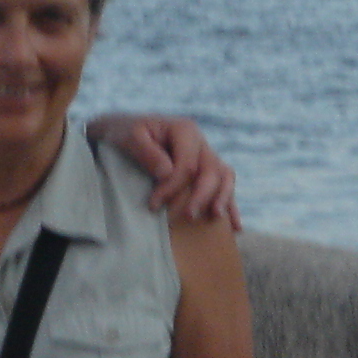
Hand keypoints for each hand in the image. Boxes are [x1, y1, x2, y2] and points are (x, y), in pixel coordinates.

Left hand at [99, 113, 240, 229]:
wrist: (123, 132)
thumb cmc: (125, 133)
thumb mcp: (129, 137)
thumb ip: (147, 152)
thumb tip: (167, 172)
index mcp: (185, 130)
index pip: (187, 164)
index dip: (173, 187)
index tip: (153, 205)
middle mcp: (200, 142)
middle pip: (211, 171)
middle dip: (202, 196)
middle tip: (188, 216)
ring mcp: (205, 155)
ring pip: (225, 176)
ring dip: (223, 198)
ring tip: (216, 218)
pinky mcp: (204, 169)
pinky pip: (224, 185)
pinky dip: (230, 204)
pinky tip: (234, 227)